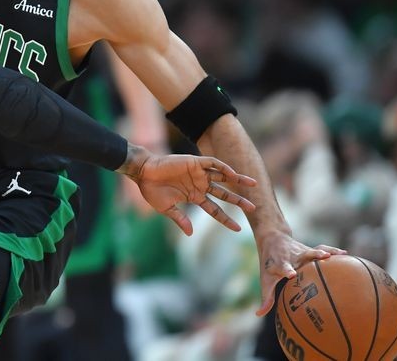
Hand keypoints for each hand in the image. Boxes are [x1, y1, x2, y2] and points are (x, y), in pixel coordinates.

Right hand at [121, 145, 256, 235]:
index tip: (238, 229)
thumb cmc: (152, 191)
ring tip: (253, 184)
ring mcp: (198, 174)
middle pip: (224, 194)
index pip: (214, 210)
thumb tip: (191, 233)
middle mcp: (199, 185)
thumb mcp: (167, 209)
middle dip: (238, 201)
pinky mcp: (195, 163)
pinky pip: (213, 164)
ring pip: (223, 177)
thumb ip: (180, 219)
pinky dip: (223, 168)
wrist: (143, 173)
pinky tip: (232, 174)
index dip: (226, 219)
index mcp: (194, 197)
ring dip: (238, 180)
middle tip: (254, 208)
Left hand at [254, 232, 344, 315]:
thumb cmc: (269, 264)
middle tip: (322, 256)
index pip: (283, 267)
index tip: (291, 274)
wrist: (272, 239)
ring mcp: (301, 251)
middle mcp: (292, 256)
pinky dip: (332, 251)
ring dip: (323, 252)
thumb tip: (259, 314)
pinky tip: (346, 254)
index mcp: (280, 264)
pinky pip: (322, 249)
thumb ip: (266, 297)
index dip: (287, 270)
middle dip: (311, 256)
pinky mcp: (309, 249)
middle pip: (302, 255)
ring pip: (313, 251)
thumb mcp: (265, 279)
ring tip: (333, 255)